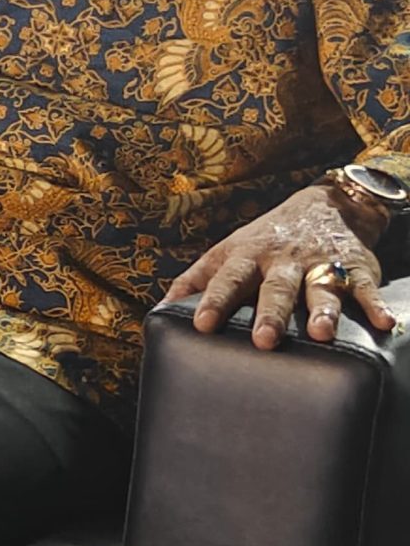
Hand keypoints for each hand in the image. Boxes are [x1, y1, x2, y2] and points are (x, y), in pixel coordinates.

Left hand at [167, 183, 397, 348]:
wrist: (326, 204)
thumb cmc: (266, 238)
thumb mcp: (227, 251)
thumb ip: (197, 280)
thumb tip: (161, 308)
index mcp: (248, 256)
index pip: (226, 279)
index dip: (213, 301)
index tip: (201, 324)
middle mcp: (283, 260)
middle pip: (275, 287)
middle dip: (269, 313)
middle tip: (263, 340)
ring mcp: (321, 263)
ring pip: (321, 286)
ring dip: (321, 309)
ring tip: (321, 333)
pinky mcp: (356, 267)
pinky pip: (366, 287)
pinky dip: (375, 304)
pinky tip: (384, 323)